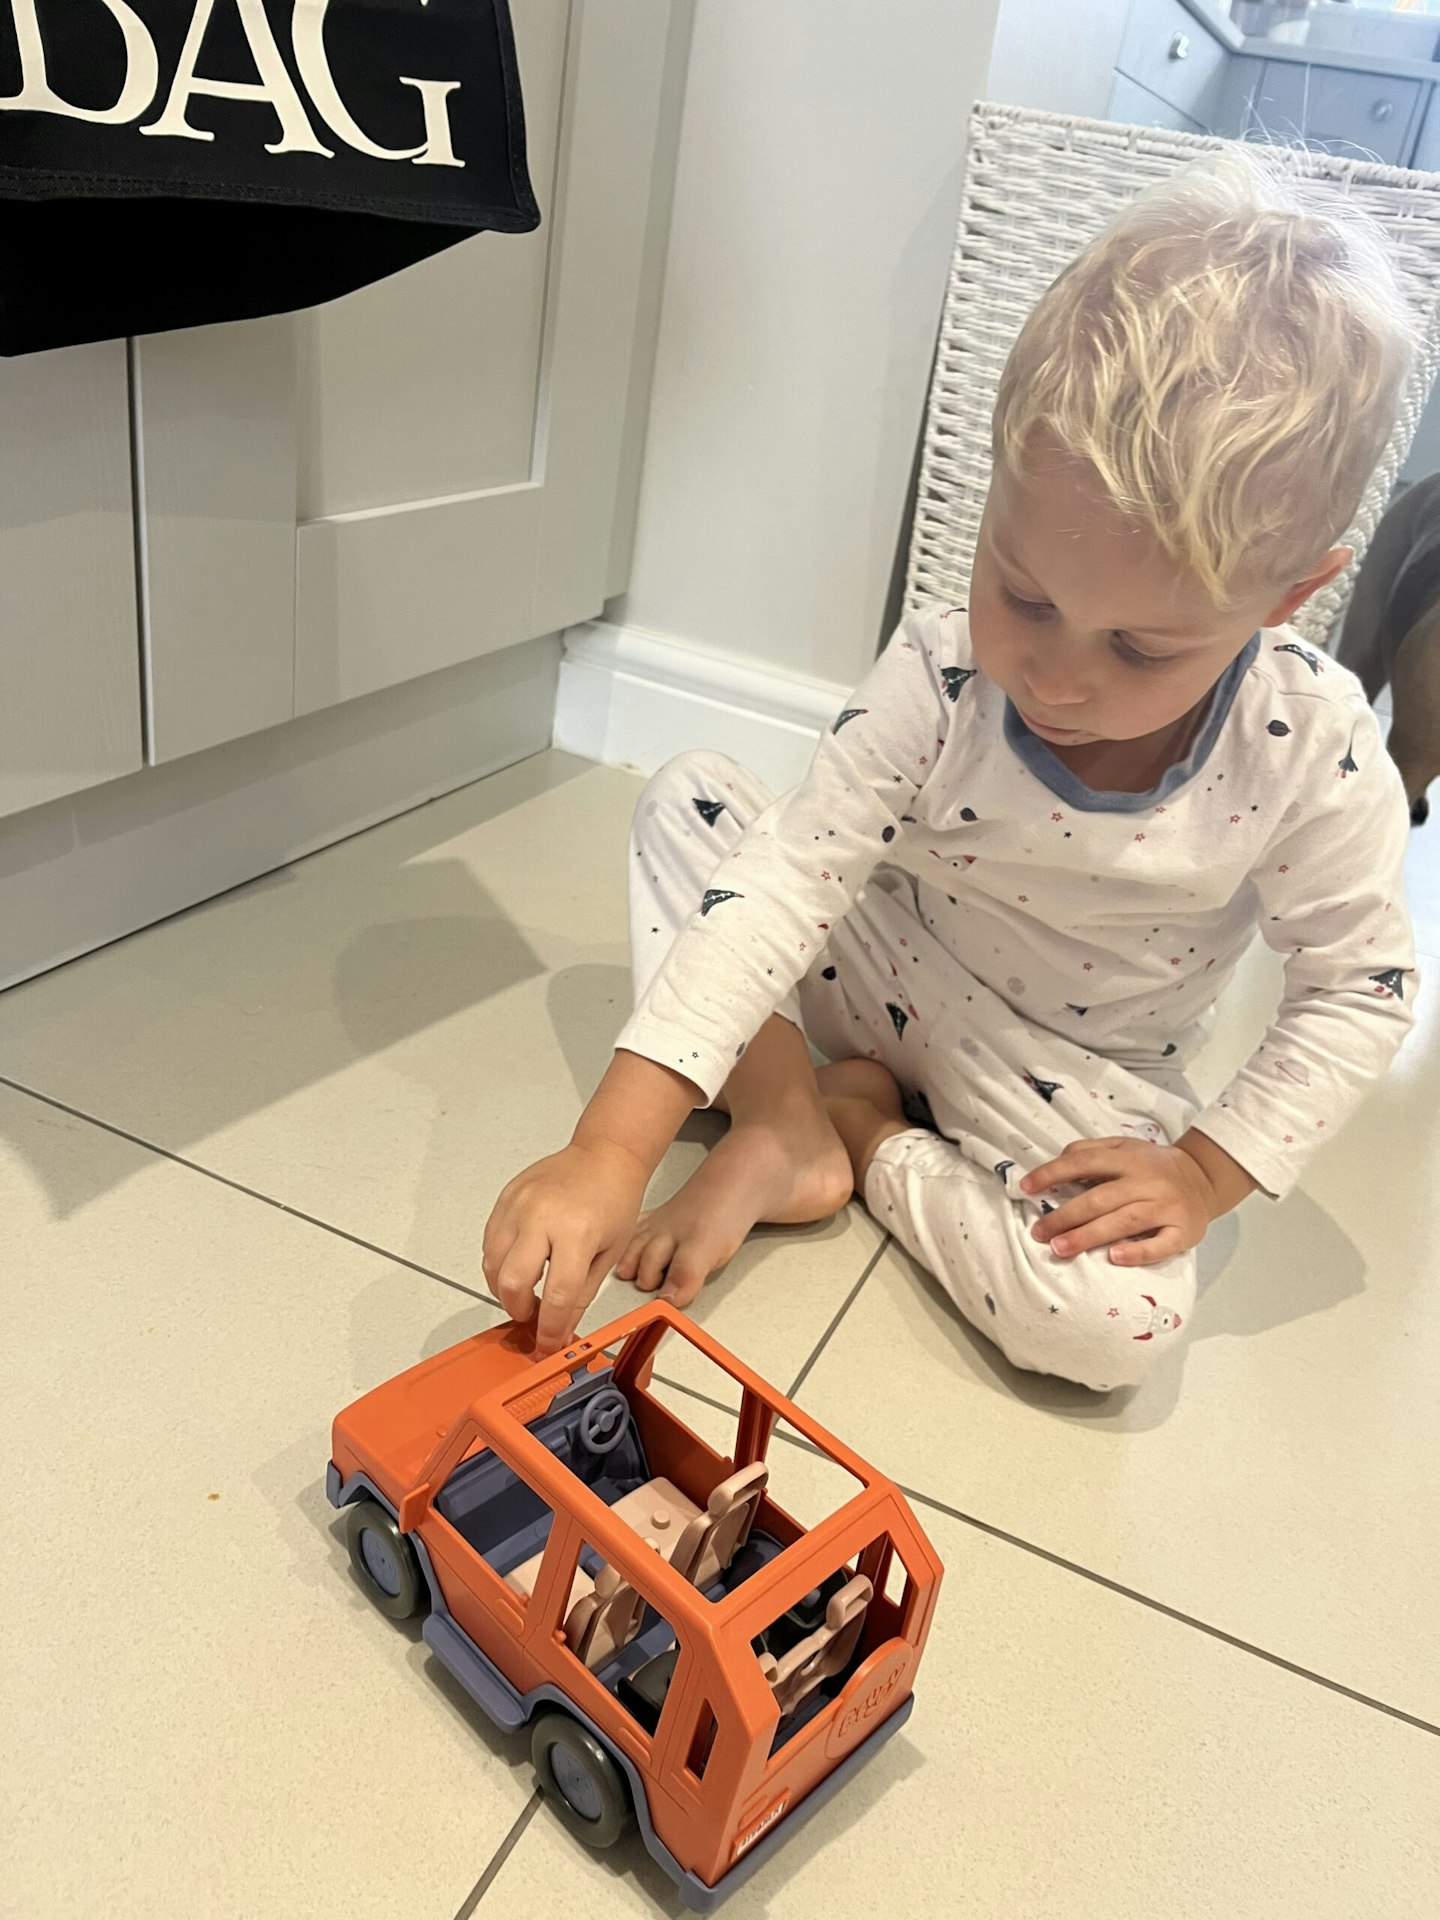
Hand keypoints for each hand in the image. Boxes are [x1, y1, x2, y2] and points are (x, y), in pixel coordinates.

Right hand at [482, 1139, 648, 1355]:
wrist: (604, 1155)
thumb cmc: (614, 1199)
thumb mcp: (609, 1253)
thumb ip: (581, 1294)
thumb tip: (560, 1329)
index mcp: (576, 1233)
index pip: (557, 1297)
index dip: (550, 1329)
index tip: (547, 1345)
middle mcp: (542, 1218)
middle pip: (512, 1283)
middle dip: (518, 1310)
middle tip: (532, 1316)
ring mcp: (519, 1205)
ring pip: (492, 1263)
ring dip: (503, 1289)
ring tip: (524, 1291)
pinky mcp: (506, 1197)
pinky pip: (490, 1240)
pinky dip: (498, 1262)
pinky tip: (517, 1265)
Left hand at [1021, 1136, 1222, 1266]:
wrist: (1204, 1178)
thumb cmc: (1154, 1166)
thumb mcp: (1124, 1147)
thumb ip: (1090, 1152)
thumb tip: (1056, 1163)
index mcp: (1128, 1159)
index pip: (1083, 1162)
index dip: (1053, 1173)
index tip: (1026, 1188)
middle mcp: (1146, 1181)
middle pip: (1100, 1198)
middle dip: (1065, 1216)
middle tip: (1038, 1233)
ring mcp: (1165, 1207)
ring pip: (1123, 1221)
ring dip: (1089, 1236)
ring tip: (1059, 1248)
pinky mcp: (1182, 1231)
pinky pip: (1160, 1244)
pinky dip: (1137, 1252)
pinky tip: (1114, 1258)